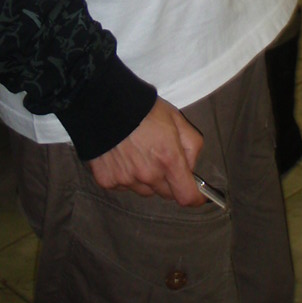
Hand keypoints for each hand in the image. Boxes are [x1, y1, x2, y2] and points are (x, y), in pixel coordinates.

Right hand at [87, 97, 203, 204]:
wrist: (105, 104)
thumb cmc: (144, 109)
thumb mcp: (177, 119)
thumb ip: (192, 145)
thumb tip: (190, 167)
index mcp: (169, 159)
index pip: (186, 196)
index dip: (194, 198)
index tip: (197, 196)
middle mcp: (148, 175)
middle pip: (166, 194)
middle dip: (169, 182)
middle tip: (162, 160)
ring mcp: (126, 180)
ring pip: (145, 190)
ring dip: (147, 180)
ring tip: (139, 155)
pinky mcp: (107, 181)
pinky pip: (123, 186)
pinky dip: (127, 176)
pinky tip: (123, 157)